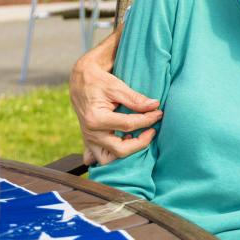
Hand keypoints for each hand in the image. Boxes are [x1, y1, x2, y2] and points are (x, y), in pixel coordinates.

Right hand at [70, 29, 161, 165]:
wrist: (80, 80)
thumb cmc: (98, 81)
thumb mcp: (117, 86)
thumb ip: (136, 99)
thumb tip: (155, 106)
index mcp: (96, 118)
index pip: (129, 126)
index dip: (148, 120)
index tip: (159, 113)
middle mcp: (90, 133)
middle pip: (120, 150)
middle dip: (141, 142)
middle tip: (152, 130)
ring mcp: (88, 139)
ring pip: (108, 160)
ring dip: (125, 153)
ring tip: (137, 138)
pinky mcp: (88, 140)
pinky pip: (97, 158)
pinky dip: (111, 156)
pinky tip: (122, 142)